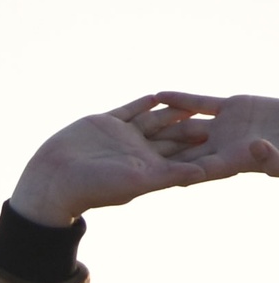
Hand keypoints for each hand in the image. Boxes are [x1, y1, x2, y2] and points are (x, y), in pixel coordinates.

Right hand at [10, 93, 275, 227]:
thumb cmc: (92, 189)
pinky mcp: (105, 124)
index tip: (232, 144)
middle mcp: (139, 154)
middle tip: (225, 117)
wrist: (51, 182)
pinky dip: (145, 102)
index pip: (186, 159)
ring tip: (198, 101)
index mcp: (150, 170)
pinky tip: (160, 93)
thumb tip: (205, 175)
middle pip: (175, 138)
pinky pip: (131, 110)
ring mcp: (122, 138)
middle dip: (197, 129)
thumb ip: (171, 175)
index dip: (209, 152)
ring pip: (156, 121)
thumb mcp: (137, 182)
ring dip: (176, 111)